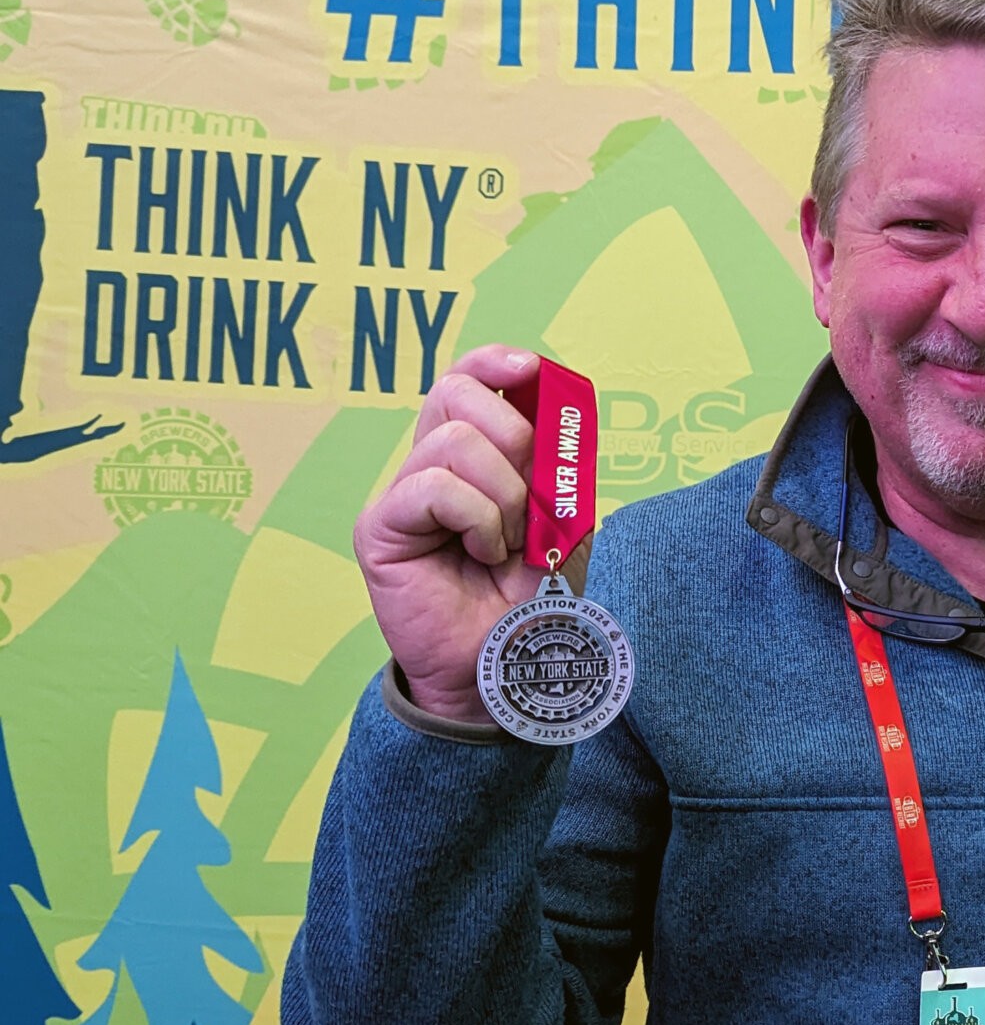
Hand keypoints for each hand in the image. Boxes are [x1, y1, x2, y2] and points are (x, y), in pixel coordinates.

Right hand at [353, 345, 565, 723]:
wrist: (505, 663)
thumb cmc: (530, 597)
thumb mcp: (562, 523)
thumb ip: (556, 468)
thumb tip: (551, 415)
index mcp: (472, 456)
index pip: (466, 379)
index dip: (493, 361)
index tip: (531, 367)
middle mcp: (430, 466)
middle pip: (457, 392)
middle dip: (515, 435)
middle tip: (532, 499)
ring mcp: (402, 494)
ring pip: (454, 443)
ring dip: (504, 495)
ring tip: (508, 544)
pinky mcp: (381, 527)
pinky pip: (434, 487)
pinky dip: (478, 518)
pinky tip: (483, 554)